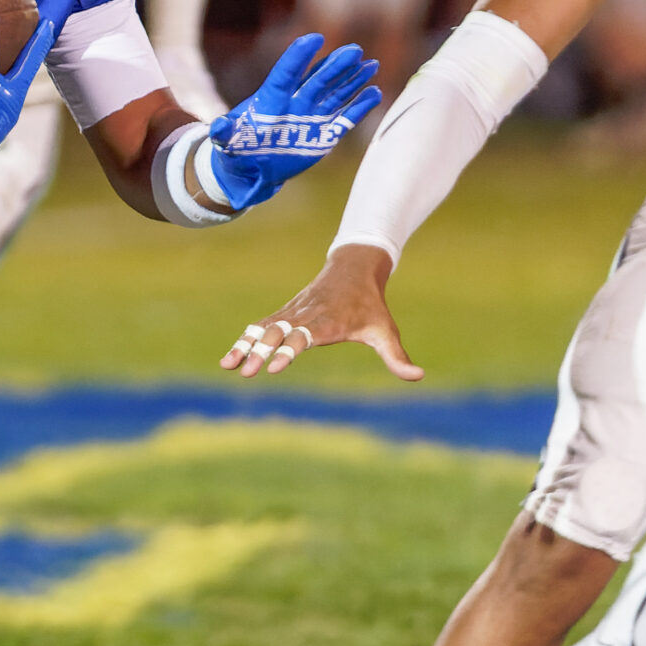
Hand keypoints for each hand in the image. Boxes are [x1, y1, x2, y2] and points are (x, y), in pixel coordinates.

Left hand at [206, 35, 381, 212]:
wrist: (253, 167)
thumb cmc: (238, 149)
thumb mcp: (227, 142)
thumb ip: (224, 134)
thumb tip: (216, 128)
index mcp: (272, 100)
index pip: (287, 73)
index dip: (299, 57)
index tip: (314, 38)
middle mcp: (295, 103)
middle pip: (318, 80)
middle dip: (335, 66)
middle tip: (353, 50)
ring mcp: (311, 118)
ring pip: (335, 94)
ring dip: (353, 80)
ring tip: (370, 63)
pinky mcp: (324, 134)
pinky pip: (345, 118)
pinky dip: (359, 107)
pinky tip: (374, 93)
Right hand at [222, 244, 421, 380]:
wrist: (353, 270)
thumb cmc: (371, 306)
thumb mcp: (385, 330)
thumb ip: (396, 356)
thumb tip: (417, 376)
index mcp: (329, 322)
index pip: (306, 337)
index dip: (290, 350)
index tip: (275, 366)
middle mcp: (307, 316)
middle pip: (280, 334)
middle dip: (262, 352)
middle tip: (248, 372)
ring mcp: (293, 312)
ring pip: (265, 329)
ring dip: (246, 347)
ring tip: (228, 366)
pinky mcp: (285, 312)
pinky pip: (261, 326)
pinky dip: (245, 339)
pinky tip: (230, 358)